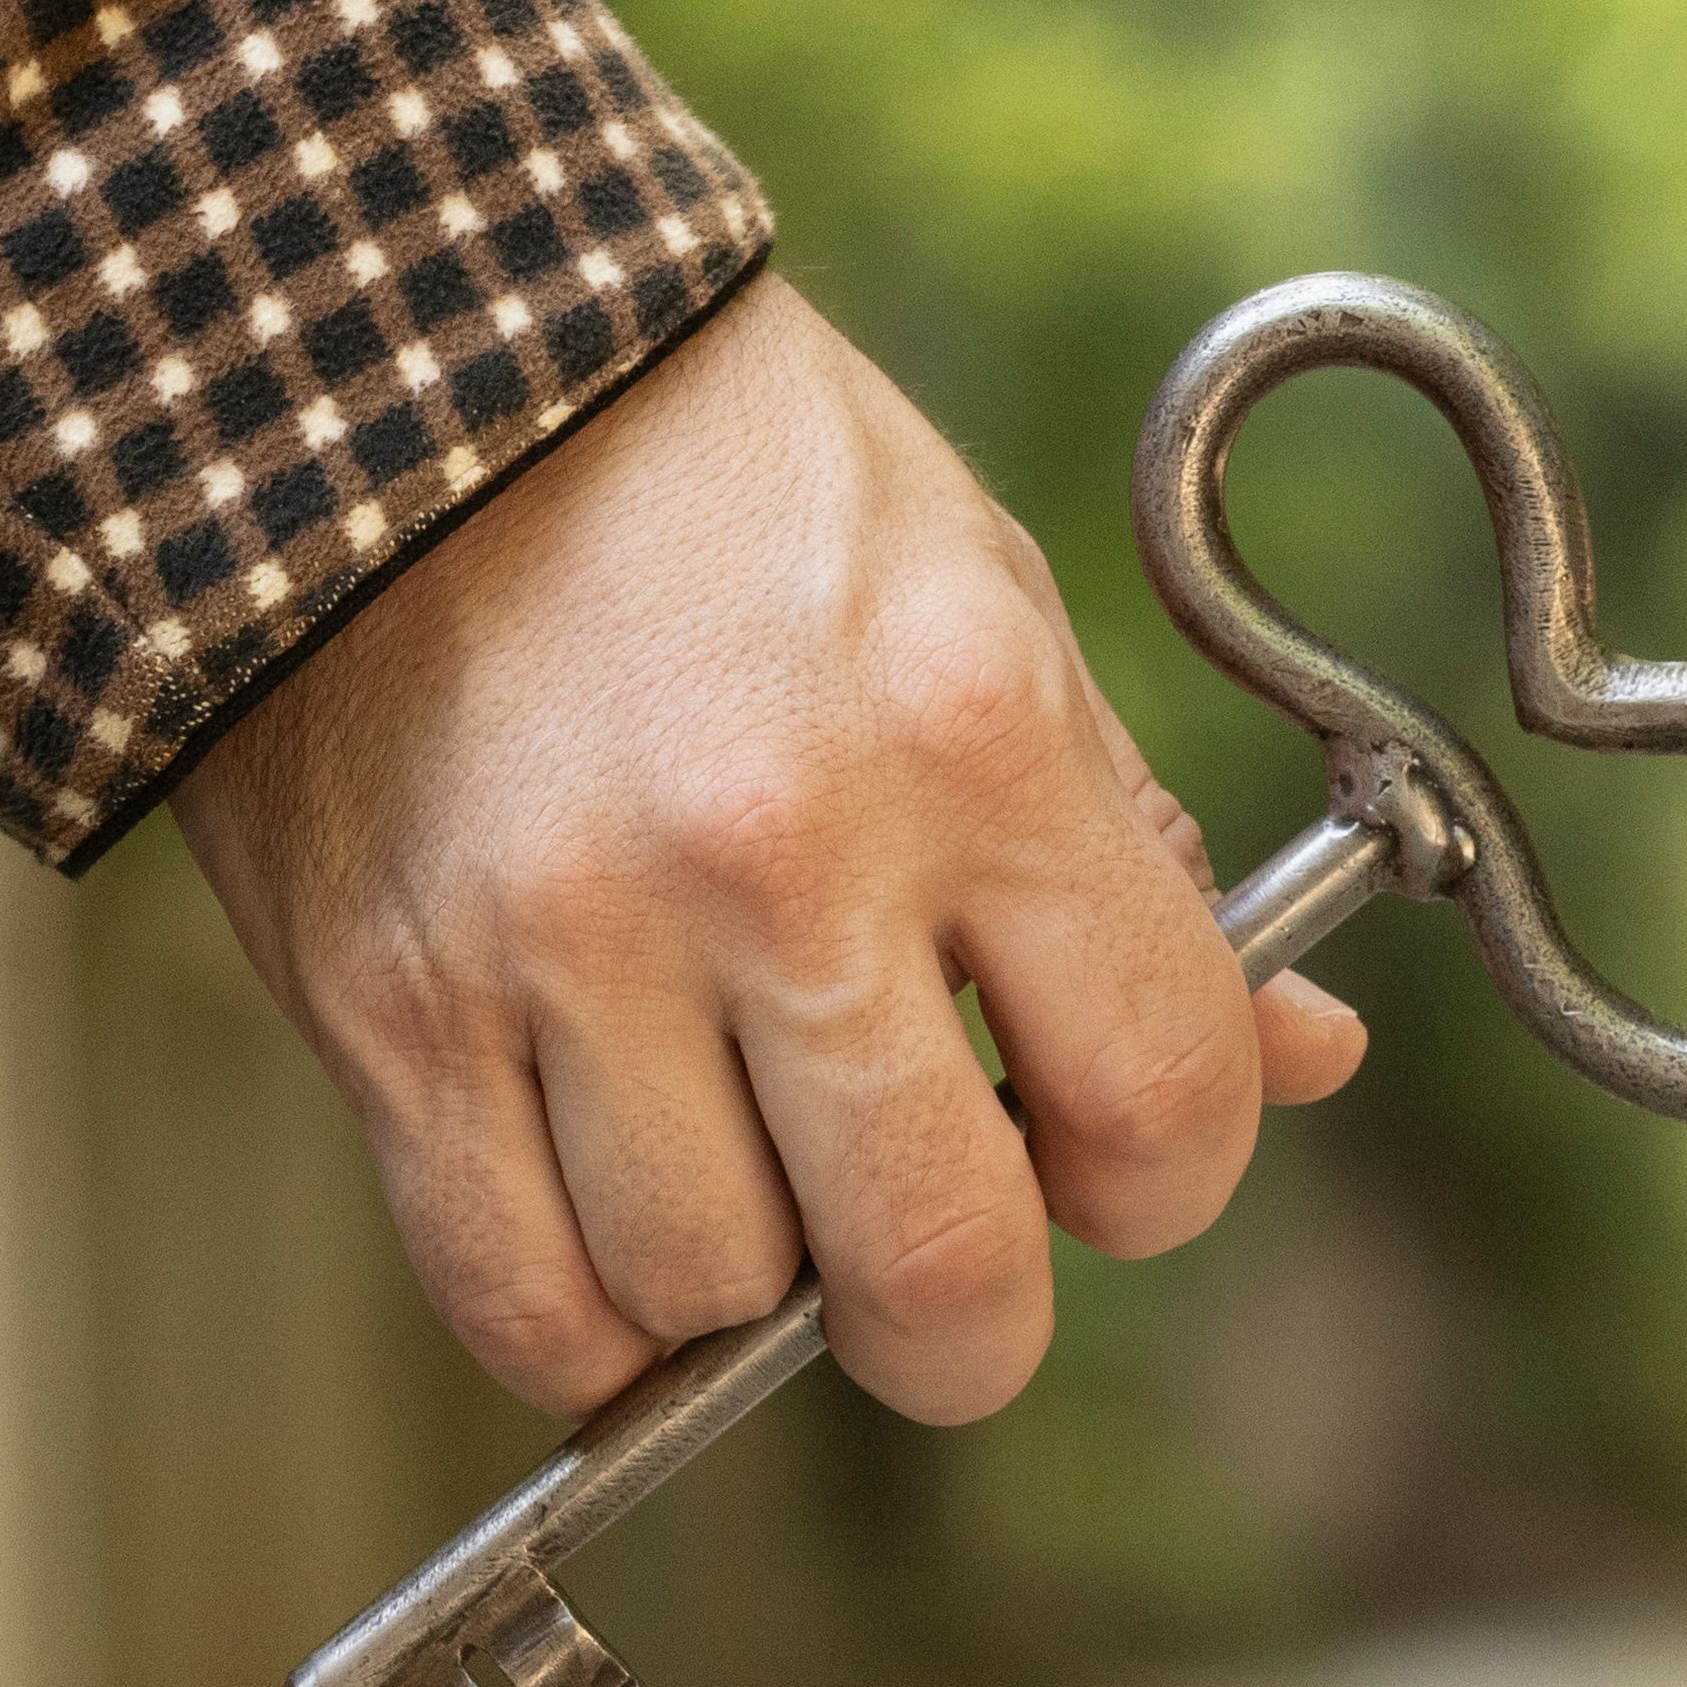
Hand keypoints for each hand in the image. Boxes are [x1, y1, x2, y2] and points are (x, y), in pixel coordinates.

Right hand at [172, 277, 1366, 1425]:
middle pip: (939, 1268)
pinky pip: (516, 1297)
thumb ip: (1128, 856)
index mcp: (969, 734)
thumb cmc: (732, 494)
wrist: (391, 361)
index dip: (1160, 1181)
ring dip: (747, 1287)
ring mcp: (565, 933)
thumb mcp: (986, 609)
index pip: (1160, 1094)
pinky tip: (610, 1225)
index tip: (1097, 1162)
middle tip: (934, 1272)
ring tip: (734, 1162)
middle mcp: (776, 851)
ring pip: (712, 1296)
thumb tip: (1301, 1061)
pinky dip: (585, 1324)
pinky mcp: (386, 997)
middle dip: (965, 1325)